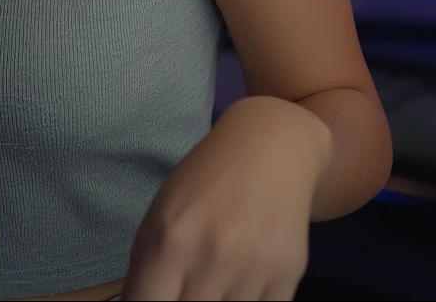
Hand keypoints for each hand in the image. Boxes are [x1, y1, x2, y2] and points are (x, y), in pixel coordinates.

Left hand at [125, 97, 331, 300]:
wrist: (271, 149)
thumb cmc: (204, 182)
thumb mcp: (159, 216)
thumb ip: (146, 269)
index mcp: (170, 241)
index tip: (157, 299)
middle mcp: (212, 258)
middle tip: (186, 287)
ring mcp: (253, 270)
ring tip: (213, 284)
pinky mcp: (288, 275)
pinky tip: (241, 285)